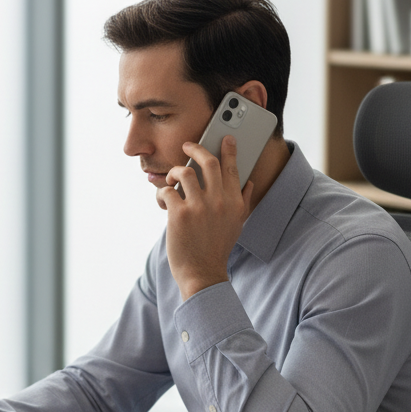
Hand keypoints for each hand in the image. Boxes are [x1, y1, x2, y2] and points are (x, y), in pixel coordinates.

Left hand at [156, 135, 252, 299]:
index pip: (232, 168)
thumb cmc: (216, 248)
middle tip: (187, 145)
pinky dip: (162, 193)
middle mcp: (219, 201)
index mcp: (234, 202)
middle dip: (196, 148)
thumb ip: (243, 201)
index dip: (229, 150)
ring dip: (173, 172)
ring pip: (183, 172)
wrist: (203, 273)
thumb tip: (248, 182)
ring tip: (171, 179)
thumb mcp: (236, 224)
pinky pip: (166, 191)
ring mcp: (199, 207)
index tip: (225, 138)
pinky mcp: (179, 214)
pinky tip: (163, 201)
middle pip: (208, 162)